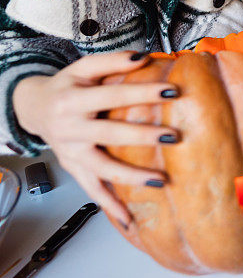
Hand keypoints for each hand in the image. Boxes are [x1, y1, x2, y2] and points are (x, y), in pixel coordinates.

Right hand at [13, 51, 180, 226]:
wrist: (33, 108)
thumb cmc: (67, 85)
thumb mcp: (84, 67)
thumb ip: (113, 62)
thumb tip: (144, 57)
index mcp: (73, 100)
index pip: (114, 96)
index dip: (143, 92)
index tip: (172, 92)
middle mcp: (70, 128)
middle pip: (111, 134)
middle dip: (144, 136)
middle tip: (174, 137)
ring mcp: (71, 153)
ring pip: (103, 169)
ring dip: (133, 178)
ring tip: (162, 181)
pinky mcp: (73, 169)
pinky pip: (93, 191)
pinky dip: (110, 207)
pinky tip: (130, 220)